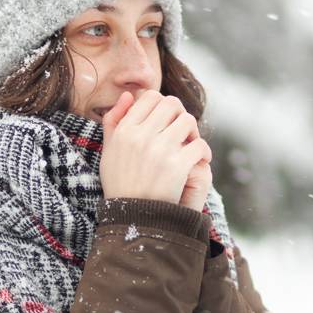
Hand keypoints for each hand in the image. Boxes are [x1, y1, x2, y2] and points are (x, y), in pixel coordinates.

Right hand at [100, 89, 211, 205]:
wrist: (132, 217)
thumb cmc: (120, 183)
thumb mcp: (109, 151)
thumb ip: (114, 120)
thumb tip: (129, 94)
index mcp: (124, 130)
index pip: (150, 96)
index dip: (162, 104)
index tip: (166, 119)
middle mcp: (140, 136)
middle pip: (171, 104)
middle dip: (180, 114)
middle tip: (182, 130)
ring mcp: (159, 151)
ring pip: (188, 121)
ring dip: (193, 131)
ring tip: (191, 144)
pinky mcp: (177, 166)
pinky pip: (199, 145)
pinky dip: (203, 152)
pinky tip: (200, 160)